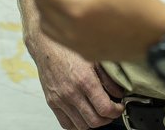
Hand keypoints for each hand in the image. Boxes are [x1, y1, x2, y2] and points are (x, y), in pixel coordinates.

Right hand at [23, 10, 124, 129]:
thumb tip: (119, 92)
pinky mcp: (52, 102)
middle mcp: (71, 93)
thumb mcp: (94, 57)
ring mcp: (60, 99)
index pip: (105, 109)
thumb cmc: (68, 47)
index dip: (117, 111)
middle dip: (108, 119)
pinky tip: (83, 115)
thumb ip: (108, 77)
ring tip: (98, 113)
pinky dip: (77, 125)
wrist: (45, 43)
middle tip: (111, 111)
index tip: (119, 106)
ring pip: (81, 126)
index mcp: (84, 80)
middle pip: (95, 121)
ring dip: (93, 123)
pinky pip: (66, 124)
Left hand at [25, 0, 164, 64]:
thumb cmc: (138, 1)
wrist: (159, 35)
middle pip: (42, 8)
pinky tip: (63, 9)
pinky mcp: (85, 53)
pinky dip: (55, 21)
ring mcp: (78, 46)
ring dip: (44, 8)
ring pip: (47, 26)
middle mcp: (72, 32)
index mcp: (77, 10)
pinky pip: (60, 36)